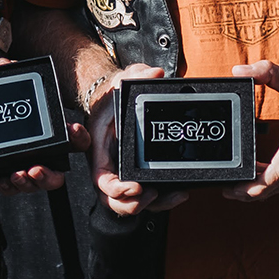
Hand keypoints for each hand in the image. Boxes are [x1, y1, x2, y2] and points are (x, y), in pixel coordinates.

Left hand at [0, 55, 89, 194]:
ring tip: (16, 175)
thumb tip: (5, 63)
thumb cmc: (20, 107)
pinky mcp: (14, 175)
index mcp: (56, 135)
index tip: (73, 130)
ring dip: (28, 183)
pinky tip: (2, 180)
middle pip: (58, 174)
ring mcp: (32, 167)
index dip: (78, 136)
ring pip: (37, 183)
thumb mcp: (19, 90)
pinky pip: (16, 188)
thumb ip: (15, 75)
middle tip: (35, 169)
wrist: (0, 121)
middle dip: (48, 175)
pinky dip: (9, 187)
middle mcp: (48, 155)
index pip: (78, 140)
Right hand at [90, 64, 188, 216]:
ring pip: (133, 202)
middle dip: (133, 204)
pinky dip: (162, 198)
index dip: (115, 190)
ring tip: (172, 195)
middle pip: (115, 200)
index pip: (101, 179)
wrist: (114, 100)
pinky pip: (148, 194)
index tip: (134, 187)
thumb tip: (154, 74)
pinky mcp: (139, 174)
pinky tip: (178, 191)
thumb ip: (137, 74)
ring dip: (153, 205)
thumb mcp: (122, 79)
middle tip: (153, 196)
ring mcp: (124, 172)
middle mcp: (111, 166)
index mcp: (100, 151)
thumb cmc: (113, 96)